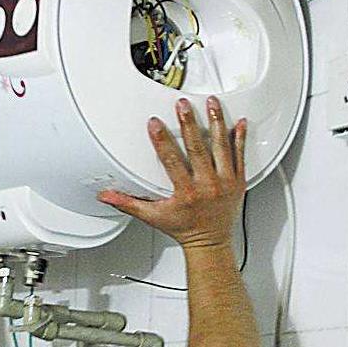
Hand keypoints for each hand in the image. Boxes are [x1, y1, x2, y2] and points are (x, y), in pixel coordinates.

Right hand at [98, 96, 245, 249]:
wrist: (210, 243)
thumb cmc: (183, 229)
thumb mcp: (153, 216)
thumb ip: (128, 203)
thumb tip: (107, 196)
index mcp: (186, 193)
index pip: (171, 161)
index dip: (162, 141)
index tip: (155, 124)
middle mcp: (207, 186)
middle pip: (197, 148)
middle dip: (189, 124)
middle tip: (183, 105)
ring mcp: (225, 182)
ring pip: (221, 147)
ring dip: (216, 123)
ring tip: (212, 103)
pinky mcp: (238, 181)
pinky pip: (240, 156)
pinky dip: (240, 138)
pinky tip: (240, 122)